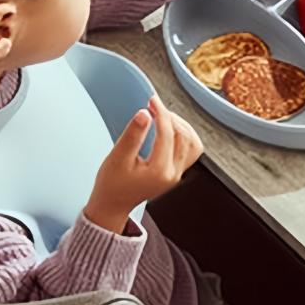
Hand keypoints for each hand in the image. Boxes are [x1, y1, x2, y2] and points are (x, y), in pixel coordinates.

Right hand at [85, 96, 203, 232]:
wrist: (114, 203)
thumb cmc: (112, 183)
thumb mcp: (117, 157)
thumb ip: (132, 135)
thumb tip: (144, 114)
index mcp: (160, 171)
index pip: (167, 135)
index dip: (160, 113)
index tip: (152, 100)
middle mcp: (174, 174)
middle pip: (184, 137)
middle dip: (171, 118)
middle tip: (154, 106)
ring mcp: (177, 174)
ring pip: (192, 144)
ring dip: (180, 126)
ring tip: (162, 116)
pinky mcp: (176, 172)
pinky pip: (190, 151)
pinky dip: (183, 136)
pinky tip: (169, 129)